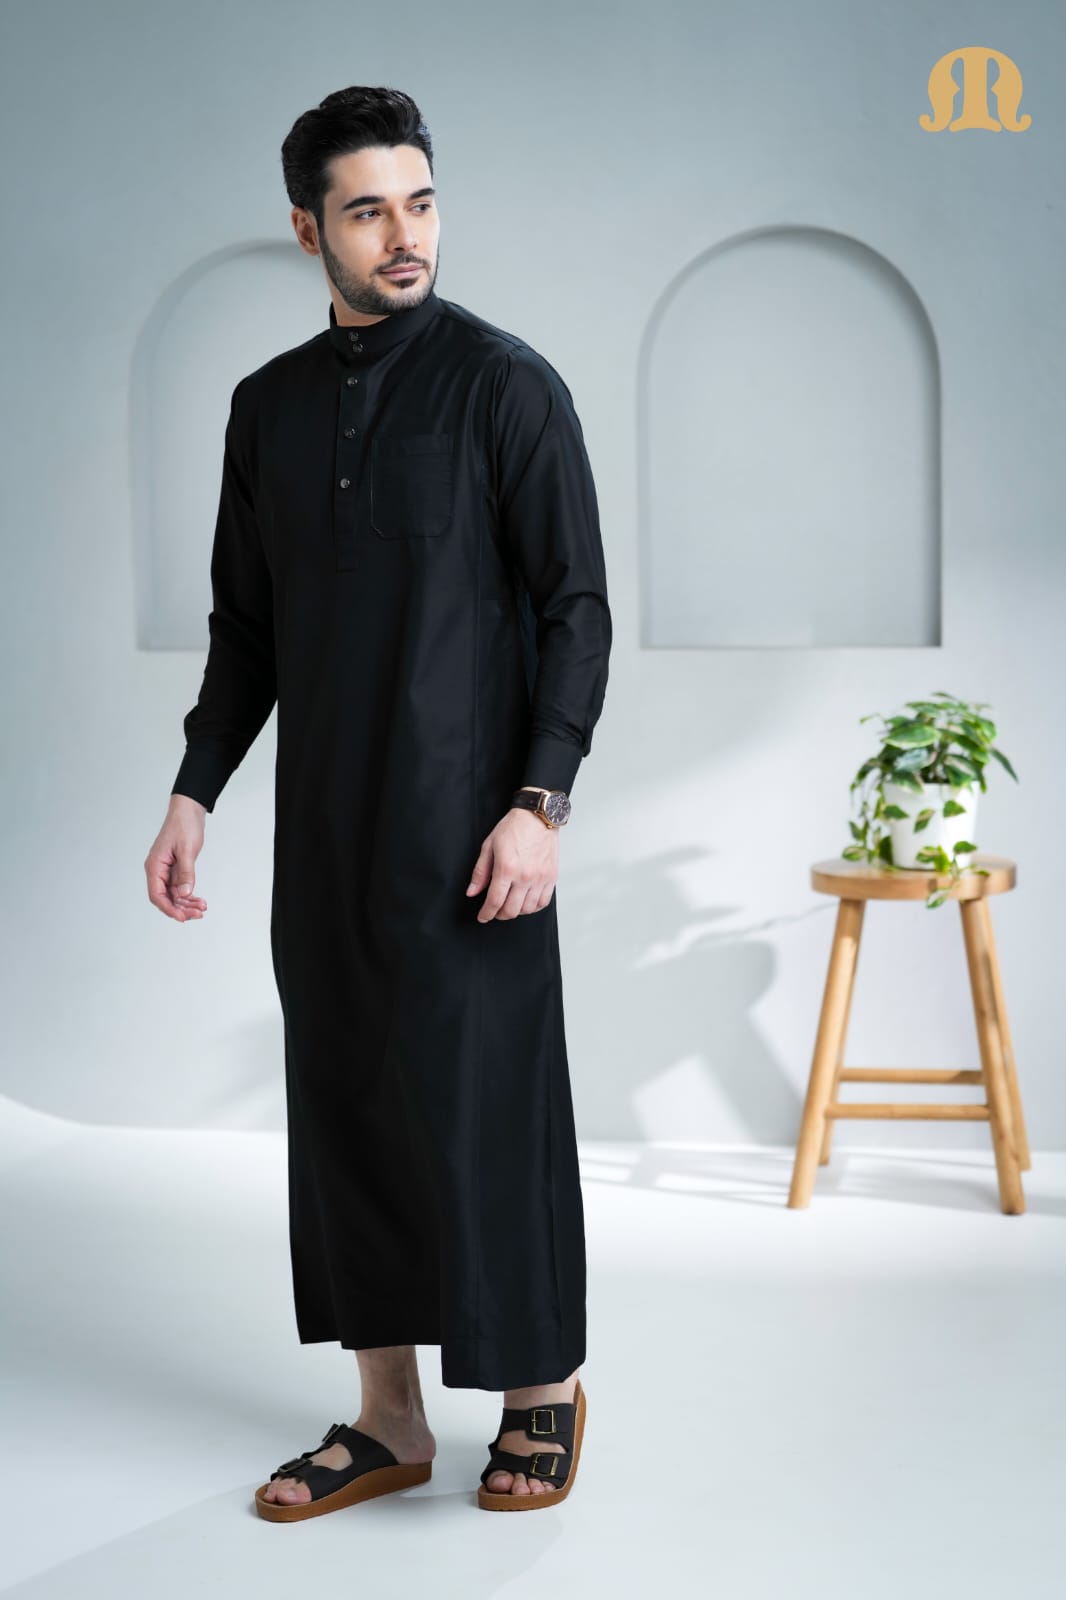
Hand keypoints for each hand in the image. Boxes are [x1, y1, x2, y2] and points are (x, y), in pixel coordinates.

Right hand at [145, 795, 208, 921]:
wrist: (189, 811)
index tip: (182, 917)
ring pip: (174, 895)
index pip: (157, 894)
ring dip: (187, 903)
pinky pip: (180, 887)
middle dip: (181, 908)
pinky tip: (199, 900)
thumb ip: (186, 873)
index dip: (168, 908)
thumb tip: (184, 893)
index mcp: (155, 865)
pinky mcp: (175, 869)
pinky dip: (189, 894)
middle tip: (198, 914)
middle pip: (166, 898)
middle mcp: (158, 870)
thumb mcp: (187, 850)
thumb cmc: (183, 825)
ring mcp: (166, 870)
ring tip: (202, 908)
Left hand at [465, 806, 558, 922]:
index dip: (486, 913)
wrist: (538, 816)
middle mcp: (525, 876)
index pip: (494, 901)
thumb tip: (472, 892)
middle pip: (511, 910)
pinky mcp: (552, 877)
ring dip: (516, 912)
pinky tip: (525, 902)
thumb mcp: (489, 846)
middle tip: (494, 912)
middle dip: (499, 915)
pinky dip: (532, 907)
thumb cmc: (513, 827)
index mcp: (507, 868)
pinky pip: (543, 902)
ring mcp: (540, 878)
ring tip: (509, 905)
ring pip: (527, 909)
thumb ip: (480, 872)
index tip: (483, 917)